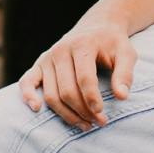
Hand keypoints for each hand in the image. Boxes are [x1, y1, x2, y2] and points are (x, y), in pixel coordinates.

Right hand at [21, 6, 136, 129]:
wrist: (97, 27)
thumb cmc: (112, 44)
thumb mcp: (126, 53)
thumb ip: (125, 74)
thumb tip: (122, 96)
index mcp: (82, 45)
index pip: (84, 79)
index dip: (92, 99)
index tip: (102, 115)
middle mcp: (60, 50)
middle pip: (67, 91)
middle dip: (83, 111)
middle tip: (99, 122)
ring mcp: (47, 58)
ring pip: (51, 94)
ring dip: (67, 114)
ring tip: (85, 124)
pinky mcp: (39, 64)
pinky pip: (27, 82)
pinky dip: (28, 96)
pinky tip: (36, 108)